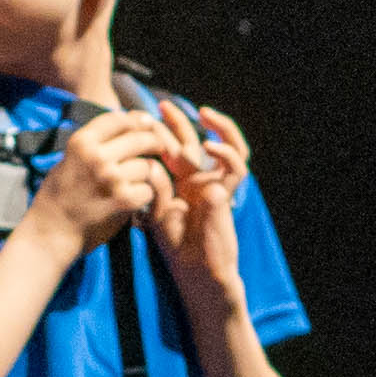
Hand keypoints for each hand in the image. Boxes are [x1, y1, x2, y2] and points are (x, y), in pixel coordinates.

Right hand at [38, 105, 179, 248]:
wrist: (51, 233)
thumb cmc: (58, 197)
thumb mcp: (69, 160)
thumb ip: (94, 144)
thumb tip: (125, 121)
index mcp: (81, 142)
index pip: (119, 118)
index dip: (136, 122)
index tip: (144, 127)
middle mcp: (97, 156)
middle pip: (141, 138)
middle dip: (154, 143)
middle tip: (158, 149)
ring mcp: (112, 178)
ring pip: (148, 166)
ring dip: (147, 175)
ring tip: (139, 183)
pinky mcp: (124, 200)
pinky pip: (149, 190)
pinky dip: (146, 198)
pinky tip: (136, 202)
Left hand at [145, 98, 257, 294]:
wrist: (198, 272)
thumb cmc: (176, 248)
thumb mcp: (158, 214)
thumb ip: (156, 187)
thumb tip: (151, 162)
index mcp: (182, 184)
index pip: (171, 149)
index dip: (158, 132)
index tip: (140, 118)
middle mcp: (201, 180)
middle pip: (196, 141)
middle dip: (180, 121)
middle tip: (164, 104)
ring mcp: (218, 185)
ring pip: (229, 146)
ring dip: (219, 127)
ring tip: (203, 113)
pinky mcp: (230, 194)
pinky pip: (235, 167)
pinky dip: (225, 152)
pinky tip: (210, 145)